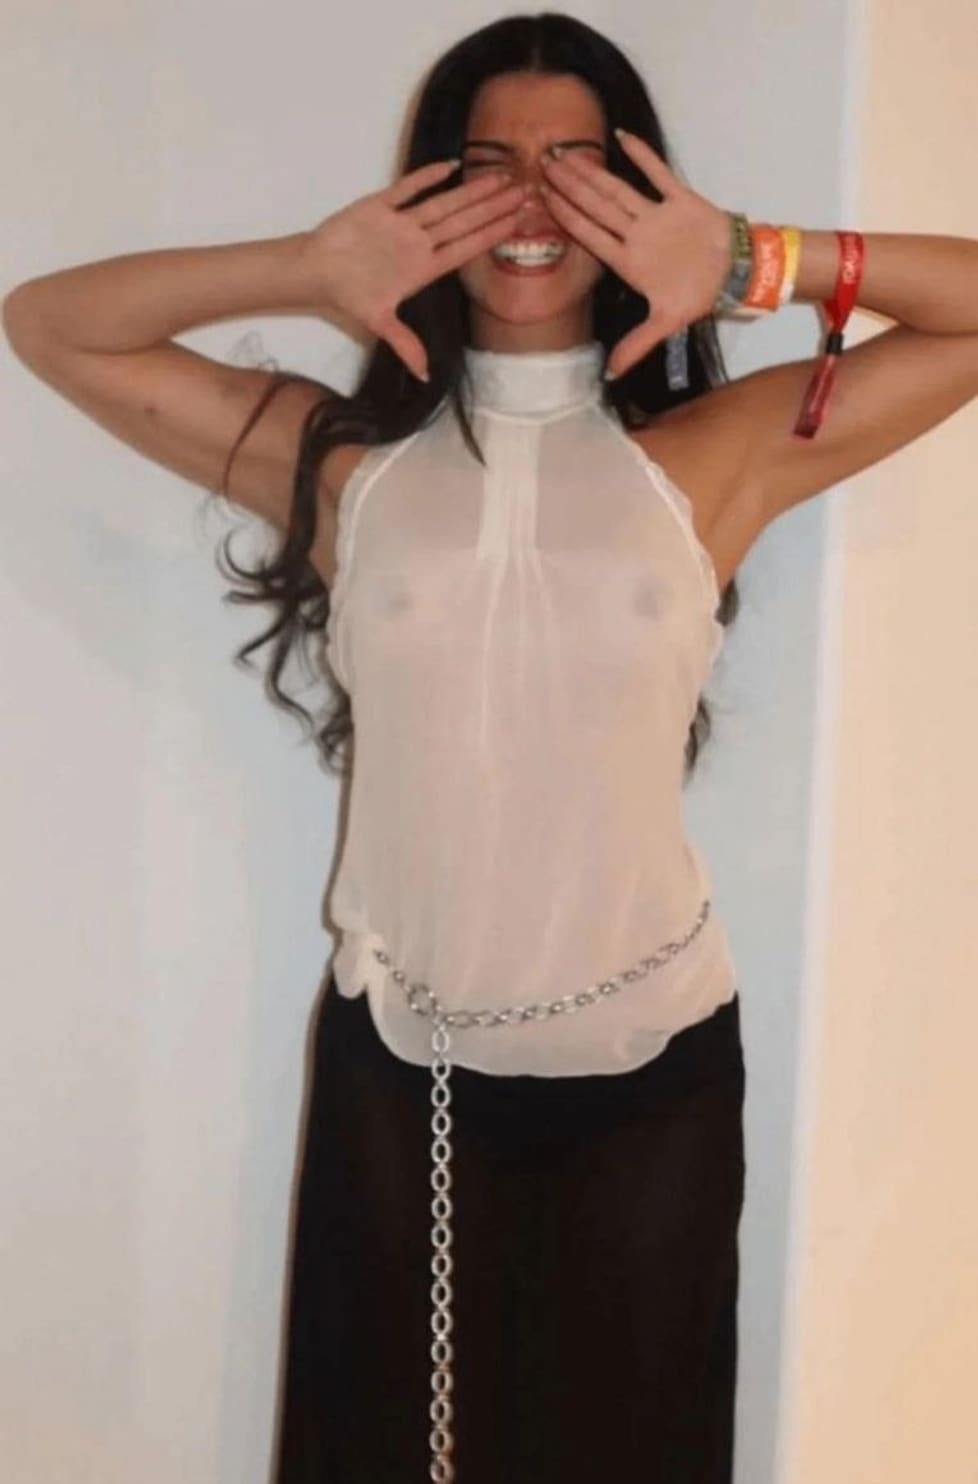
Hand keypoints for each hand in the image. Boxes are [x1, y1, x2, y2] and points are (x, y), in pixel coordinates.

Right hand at [301, 160, 526, 380]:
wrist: (315, 271)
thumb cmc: (347, 294)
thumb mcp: (378, 322)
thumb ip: (404, 344)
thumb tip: (424, 376)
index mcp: (422, 268)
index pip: (464, 249)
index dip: (491, 235)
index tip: (516, 222)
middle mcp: (418, 243)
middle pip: (463, 222)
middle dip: (493, 207)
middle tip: (524, 191)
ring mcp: (402, 223)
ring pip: (443, 203)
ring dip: (471, 191)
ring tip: (501, 177)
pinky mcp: (380, 206)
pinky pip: (407, 189)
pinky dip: (425, 177)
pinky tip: (450, 165)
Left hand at [540, 131, 732, 379]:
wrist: (735, 274)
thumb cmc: (700, 295)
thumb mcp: (666, 323)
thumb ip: (637, 344)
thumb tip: (612, 375)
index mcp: (629, 261)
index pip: (591, 235)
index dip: (566, 217)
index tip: (542, 199)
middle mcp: (637, 235)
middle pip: (596, 207)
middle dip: (569, 187)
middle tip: (541, 165)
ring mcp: (656, 216)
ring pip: (618, 189)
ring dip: (593, 172)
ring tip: (566, 154)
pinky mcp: (680, 199)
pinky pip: (659, 173)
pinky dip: (642, 156)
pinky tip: (620, 137)